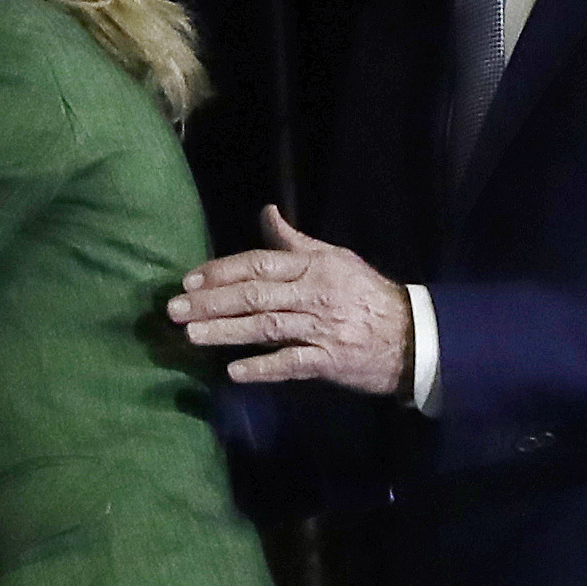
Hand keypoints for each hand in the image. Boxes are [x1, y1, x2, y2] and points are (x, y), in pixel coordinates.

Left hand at [167, 207, 414, 395]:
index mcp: (313, 267)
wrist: (412, 336)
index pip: (259, 264)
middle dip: (211, 302)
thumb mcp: (334, 258)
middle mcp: (314, 295)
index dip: (222, 271)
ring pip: (267, 328)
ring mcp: (321, 329)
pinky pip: (291, 364)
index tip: (189, 280)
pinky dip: (263, 368)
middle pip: (255, 296)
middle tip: (174, 309)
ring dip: (226, 332)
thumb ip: (295, 241)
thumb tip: (265, 213)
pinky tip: (234, 372)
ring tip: (191, 336)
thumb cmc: (365, 294)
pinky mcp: (329, 362)